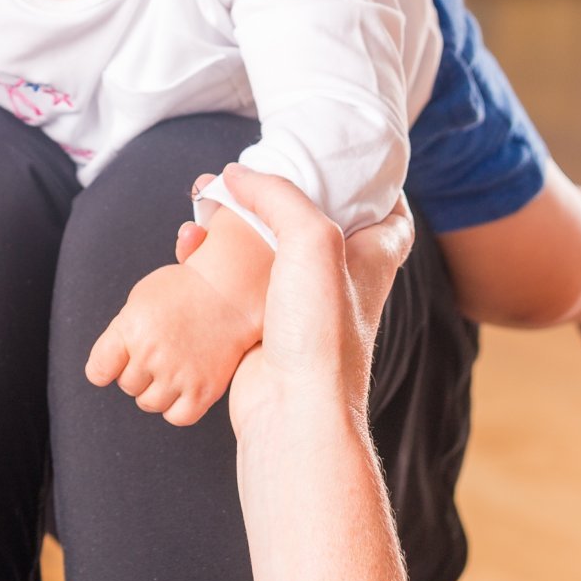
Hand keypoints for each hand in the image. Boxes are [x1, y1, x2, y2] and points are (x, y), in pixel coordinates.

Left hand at [85, 262, 259, 425]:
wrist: (230, 292)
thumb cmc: (183, 290)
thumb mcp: (140, 299)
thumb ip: (121, 332)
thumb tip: (109, 365)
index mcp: (131, 330)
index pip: (99, 370)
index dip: (104, 369)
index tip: (112, 365)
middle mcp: (152, 355)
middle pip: (127, 386)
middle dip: (137, 372)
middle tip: (157, 353)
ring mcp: (179, 375)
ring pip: (149, 403)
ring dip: (155, 391)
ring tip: (170, 368)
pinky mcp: (204, 390)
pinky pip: (177, 417)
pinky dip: (176, 407)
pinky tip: (182, 387)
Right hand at [177, 165, 412, 438]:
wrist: (292, 413)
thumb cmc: (320, 333)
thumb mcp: (312, 240)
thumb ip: (278, 196)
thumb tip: (235, 176)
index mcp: (371, 260)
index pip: (392, 218)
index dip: (377, 190)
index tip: (350, 167)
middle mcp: (341, 284)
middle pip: (315, 226)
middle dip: (277, 199)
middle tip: (245, 179)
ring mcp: (301, 309)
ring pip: (265, 254)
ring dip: (232, 229)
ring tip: (200, 209)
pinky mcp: (263, 329)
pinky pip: (236, 286)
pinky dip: (212, 266)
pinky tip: (188, 253)